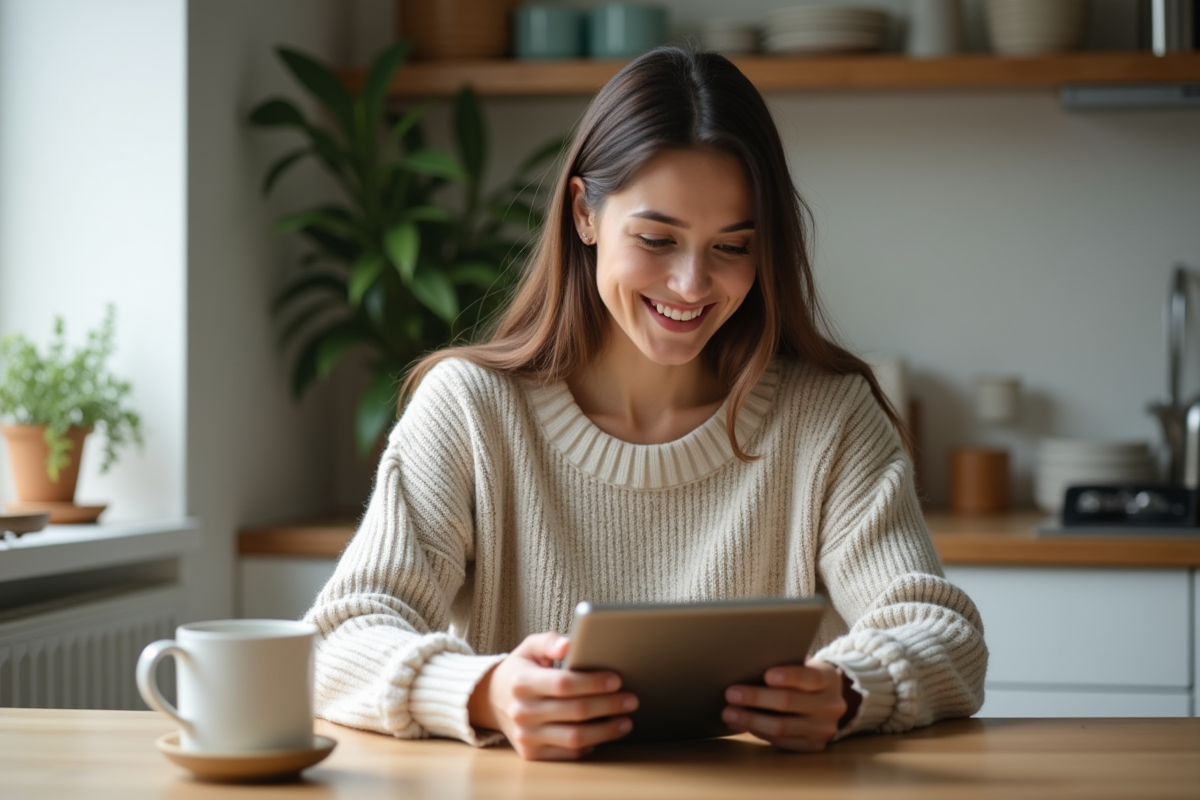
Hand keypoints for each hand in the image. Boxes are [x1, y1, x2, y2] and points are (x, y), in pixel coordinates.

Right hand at [468, 632, 637, 760]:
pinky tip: (605, 733)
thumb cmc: (521, 670)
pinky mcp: (531, 753)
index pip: (563, 683)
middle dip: (608, 705)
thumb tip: (568, 644)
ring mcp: (526, 736)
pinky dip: (591, 744)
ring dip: (606, 730)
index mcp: (521, 682)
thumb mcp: (529, 648)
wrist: (493, 700)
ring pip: (575, 738)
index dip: (593, 683)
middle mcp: (521, 711)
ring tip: (625, 720)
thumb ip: (549, 642)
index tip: (617, 679)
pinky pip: (569, 753)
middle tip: (631, 699)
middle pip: (575, 711)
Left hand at [721, 658, 854, 751]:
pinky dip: (758, 732)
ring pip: (782, 727)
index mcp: (829, 678)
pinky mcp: (813, 746)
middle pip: (790, 703)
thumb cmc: (804, 677)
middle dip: (757, 698)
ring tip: (729, 713)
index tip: (766, 675)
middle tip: (731, 693)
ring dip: (751, 720)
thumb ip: (783, 666)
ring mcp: (824, 729)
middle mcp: (831, 705)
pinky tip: (740, 724)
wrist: (827, 700)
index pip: (810, 677)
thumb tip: (745, 667)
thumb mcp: (803, 665)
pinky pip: (781, 742)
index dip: (789, 676)